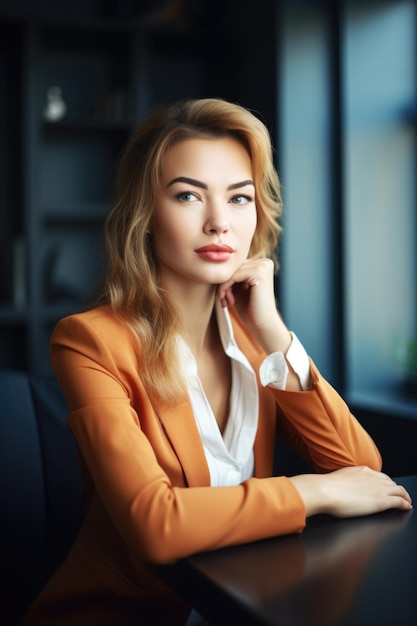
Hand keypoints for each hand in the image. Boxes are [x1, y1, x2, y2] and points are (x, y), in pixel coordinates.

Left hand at [217, 258, 290, 354]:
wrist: (262, 325)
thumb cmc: (250, 309)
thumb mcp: (238, 288)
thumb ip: (232, 276)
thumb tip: (215, 265)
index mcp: (261, 264)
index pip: (235, 266)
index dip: (226, 281)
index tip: (222, 297)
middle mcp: (264, 262)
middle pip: (233, 267)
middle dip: (224, 284)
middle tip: (223, 301)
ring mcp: (263, 266)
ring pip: (231, 272)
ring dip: (224, 288)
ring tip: (226, 302)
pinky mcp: (259, 273)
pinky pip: (233, 276)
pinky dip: (225, 288)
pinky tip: (229, 302)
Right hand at [289, 466, 412, 518]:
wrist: (324, 491)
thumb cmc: (325, 488)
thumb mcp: (336, 480)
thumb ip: (343, 482)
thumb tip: (340, 488)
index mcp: (360, 470)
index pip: (378, 475)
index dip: (384, 482)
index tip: (386, 487)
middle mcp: (371, 476)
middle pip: (390, 481)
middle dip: (396, 488)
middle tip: (399, 495)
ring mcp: (378, 488)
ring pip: (399, 490)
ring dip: (404, 496)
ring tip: (407, 501)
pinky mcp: (381, 501)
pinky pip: (399, 501)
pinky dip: (405, 503)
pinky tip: (407, 507)